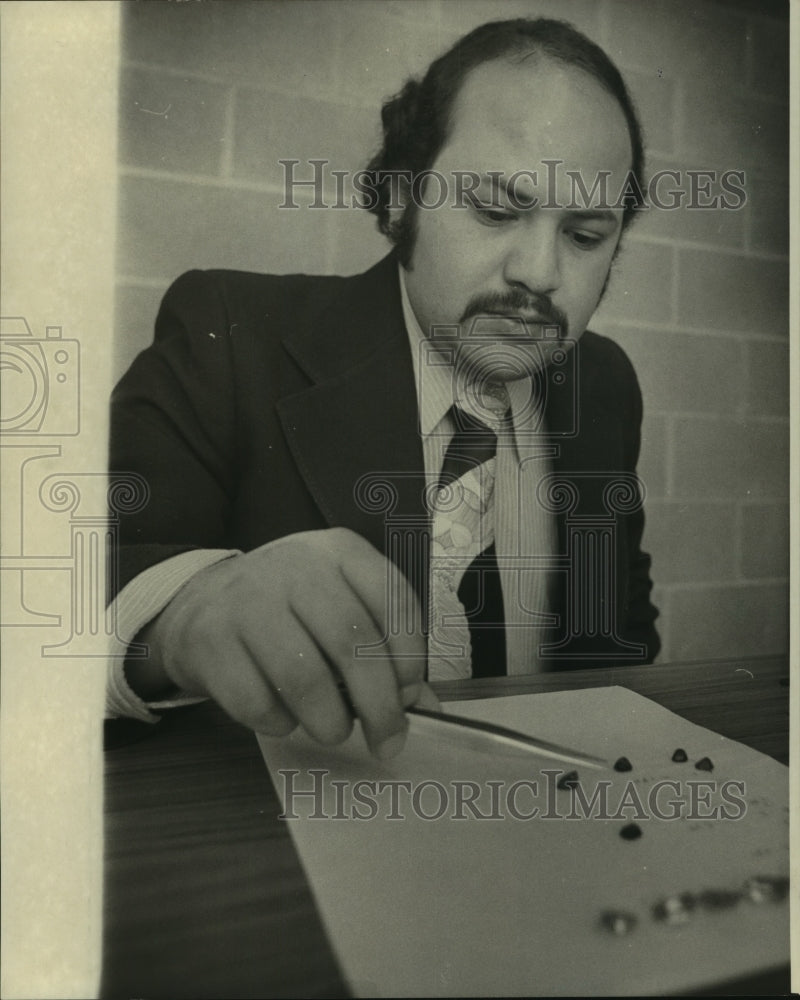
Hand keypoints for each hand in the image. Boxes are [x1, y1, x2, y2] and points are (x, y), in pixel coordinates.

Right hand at [133, 528, 437, 757]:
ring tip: (333, 730)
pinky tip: (283, 716)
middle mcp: (294, 566)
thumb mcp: (339, 606)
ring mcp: (246, 600)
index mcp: (338, 551)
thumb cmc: (288, 610)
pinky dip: (279, 723)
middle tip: (386, 740)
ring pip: (304, 676)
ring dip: (330, 720)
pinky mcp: (209, 640)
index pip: (391, 597)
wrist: (201, 602)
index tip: (409, 692)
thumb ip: (383, 650)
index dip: (409, 654)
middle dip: (379, 704)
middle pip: (352, 641)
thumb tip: (423, 705)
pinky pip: (256, 700)